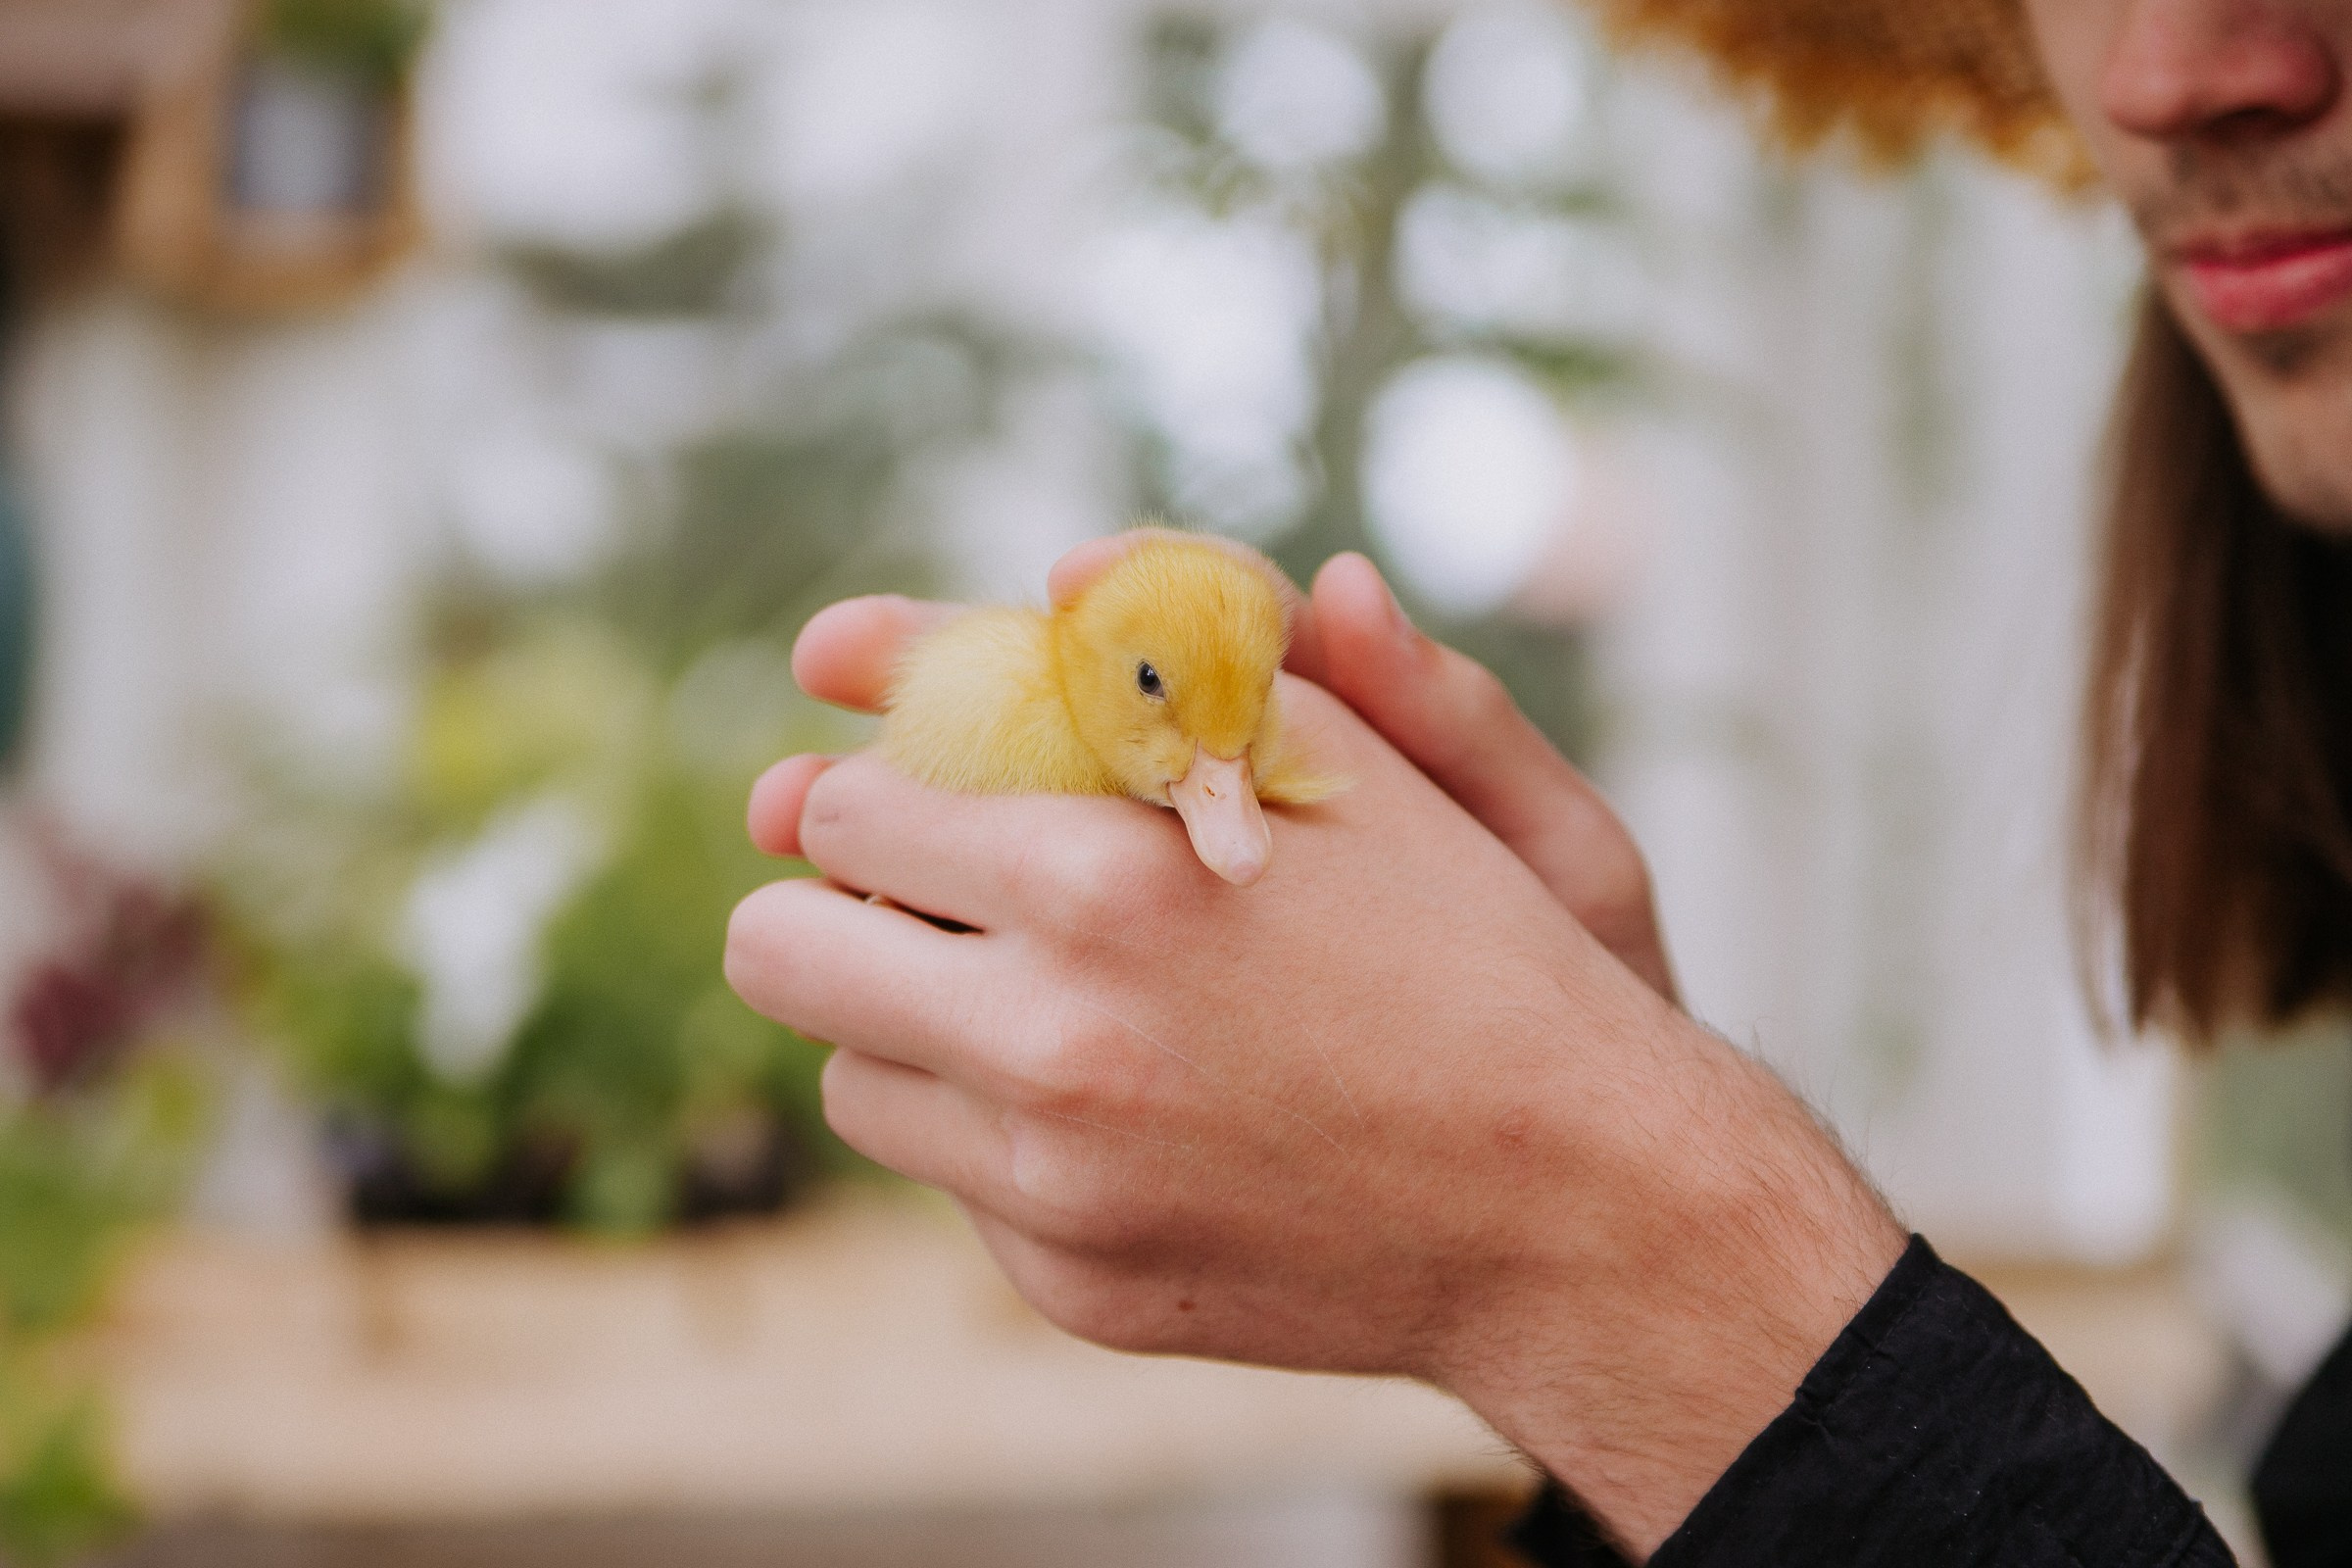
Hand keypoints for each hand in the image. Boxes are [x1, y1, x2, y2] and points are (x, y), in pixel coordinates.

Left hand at [730, 544, 1904, 1557]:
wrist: (1585, 1210)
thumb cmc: (1481, 956)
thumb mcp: (1360, 771)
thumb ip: (1187, 660)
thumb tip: (1053, 573)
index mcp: (1099, 879)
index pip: (855, 802)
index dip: (881, 782)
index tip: (903, 787)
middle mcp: (1049, 1042)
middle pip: (785, 947)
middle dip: (844, 902)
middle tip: (928, 895)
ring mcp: (1053, 1187)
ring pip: (851, 1079)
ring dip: (915, 1026)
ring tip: (1048, 997)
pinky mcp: (1073, 1286)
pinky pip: (952, 1184)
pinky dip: (1004, 1136)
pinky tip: (1133, 1108)